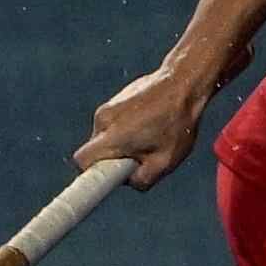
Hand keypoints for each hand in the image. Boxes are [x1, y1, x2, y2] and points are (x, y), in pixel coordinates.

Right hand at [76, 59, 216, 189]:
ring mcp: (106, 107)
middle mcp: (103, 120)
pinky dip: (125, 129)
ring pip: (105, 136)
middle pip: (95, 150)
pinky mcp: (112, 100)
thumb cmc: (177, 124)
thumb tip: (127, 181)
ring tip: (151, 135)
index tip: (104, 177)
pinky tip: (149, 122)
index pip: (83, 161)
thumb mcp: (166, 161)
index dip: (90, 173)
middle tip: (141, 155)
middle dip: (114, 158)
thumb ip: (143, 179)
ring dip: (122, 142)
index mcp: (112, 137)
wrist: (183, 84)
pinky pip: (112, 124)